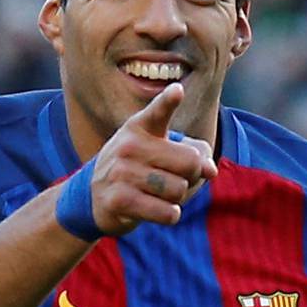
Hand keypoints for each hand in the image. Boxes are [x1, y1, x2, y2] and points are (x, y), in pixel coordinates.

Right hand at [89, 84, 215, 234]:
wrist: (96, 196)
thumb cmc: (139, 170)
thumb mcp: (163, 153)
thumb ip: (194, 154)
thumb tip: (210, 171)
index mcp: (140, 127)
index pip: (158, 112)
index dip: (168, 101)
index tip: (178, 91)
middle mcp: (129, 146)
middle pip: (190, 163)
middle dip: (192, 176)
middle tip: (175, 178)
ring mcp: (121, 172)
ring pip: (179, 190)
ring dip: (177, 198)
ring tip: (160, 194)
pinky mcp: (119, 200)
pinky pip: (167, 212)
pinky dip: (170, 215)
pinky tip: (157, 209)